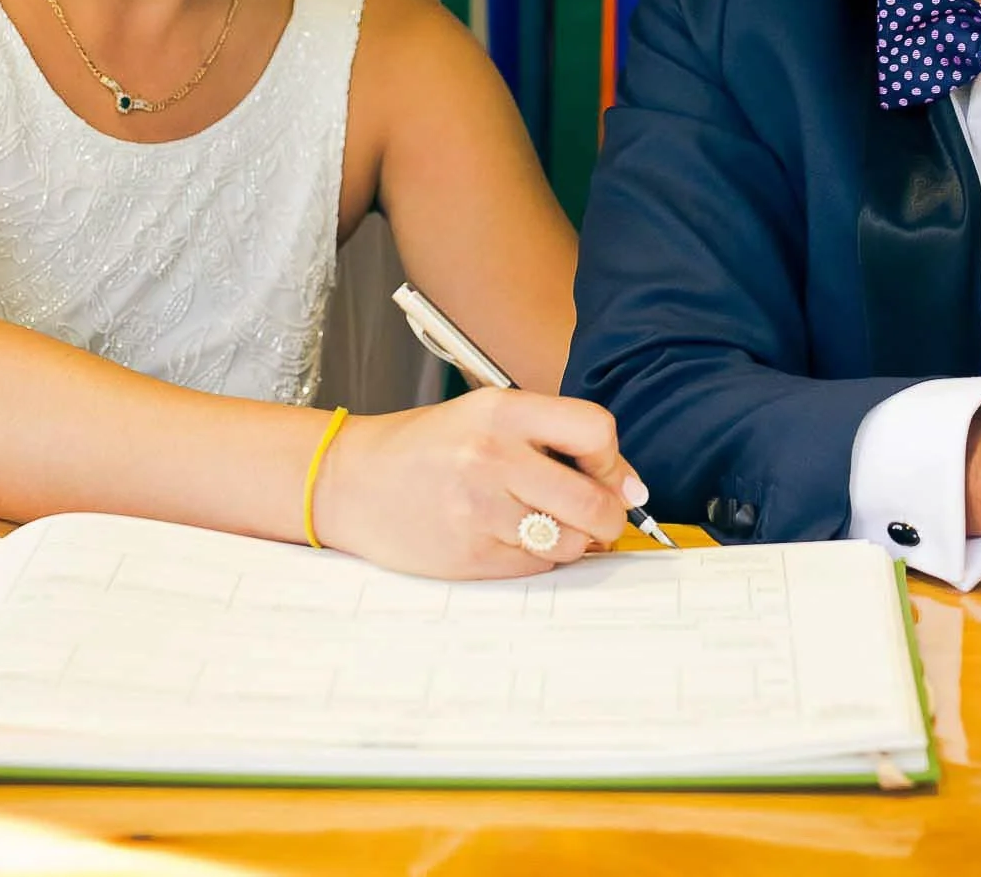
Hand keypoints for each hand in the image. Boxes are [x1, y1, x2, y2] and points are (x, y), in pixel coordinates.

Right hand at [309, 388, 648, 578]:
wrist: (350, 482)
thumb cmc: (425, 447)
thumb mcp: (486, 416)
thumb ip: (554, 439)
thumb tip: (629, 487)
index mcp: (501, 412)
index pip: (595, 430)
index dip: (613, 460)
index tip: (606, 474)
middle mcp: (492, 458)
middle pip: (594, 501)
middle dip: (608, 517)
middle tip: (597, 518)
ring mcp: (480, 511)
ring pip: (571, 543)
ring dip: (572, 541)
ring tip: (542, 524)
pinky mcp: (471, 556)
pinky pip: (536, 567)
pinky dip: (537, 558)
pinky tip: (508, 538)